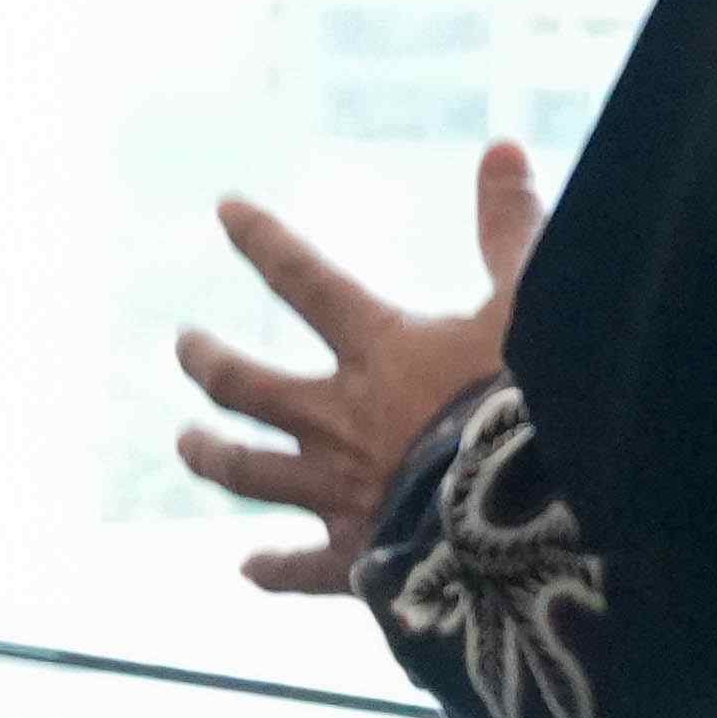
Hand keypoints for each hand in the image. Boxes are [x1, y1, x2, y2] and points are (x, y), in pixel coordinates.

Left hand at [173, 141, 542, 594]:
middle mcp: (340, 420)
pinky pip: (301, 567)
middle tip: (184, 345)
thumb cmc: (531, 404)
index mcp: (379, 350)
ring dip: (212, 455)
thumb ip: (510, 229)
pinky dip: (274, 568)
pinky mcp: (358, 561)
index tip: (224, 210)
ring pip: (250, 472)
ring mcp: (340, 493)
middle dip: (209, 363)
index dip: (263, 240)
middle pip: (248, 386)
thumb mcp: (530, 303)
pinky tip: (250, 570)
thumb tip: (501, 148)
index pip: (306, 280)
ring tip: (187, 444)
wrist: (529, 522)